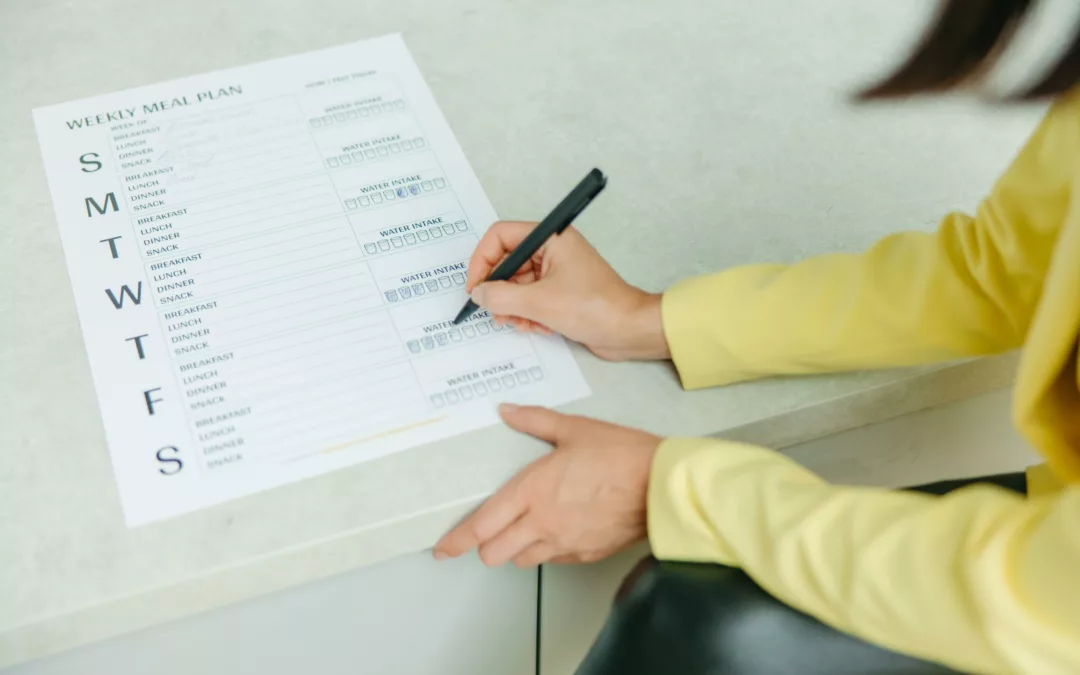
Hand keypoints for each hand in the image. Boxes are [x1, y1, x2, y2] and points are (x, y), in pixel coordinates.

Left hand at [434, 404, 660, 566]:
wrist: (663, 484)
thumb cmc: (622, 454)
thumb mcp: (575, 429)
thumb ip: (535, 421)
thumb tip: (507, 411)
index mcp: (532, 491)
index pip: (481, 525)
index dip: (457, 541)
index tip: (443, 548)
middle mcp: (542, 522)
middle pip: (494, 553)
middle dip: (486, 546)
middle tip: (489, 533)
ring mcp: (564, 542)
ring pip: (522, 561)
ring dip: (516, 549)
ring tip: (526, 529)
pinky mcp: (585, 554)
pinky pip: (554, 561)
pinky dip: (547, 551)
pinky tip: (557, 531)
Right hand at [466, 221, 670, 361]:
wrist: (629, 330)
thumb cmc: (596, 308)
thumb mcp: (540, 303)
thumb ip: (501, 297)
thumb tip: (479, 295)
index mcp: (550, 238)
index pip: (501, 236)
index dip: (482, 261)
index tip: (476, 287)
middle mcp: (552, 250)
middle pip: (507, 263)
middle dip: (499, 292)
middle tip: (496, 313)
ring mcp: (556, 271)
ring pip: (516, 285)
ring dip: (513, 307)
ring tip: (523, 324)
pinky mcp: (560, 292)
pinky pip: (530, 299)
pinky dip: (528, 314)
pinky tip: (539, 327)